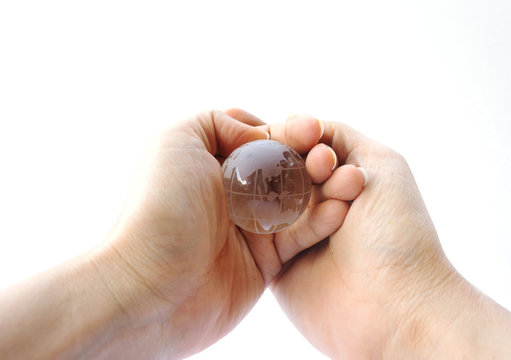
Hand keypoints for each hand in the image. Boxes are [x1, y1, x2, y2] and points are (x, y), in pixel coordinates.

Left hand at [93, 110, 364, 357]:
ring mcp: (252, 225)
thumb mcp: (178, 140)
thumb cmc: (162, 208)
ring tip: (350, 181)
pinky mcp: (267, 258)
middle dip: (312, 159)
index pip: (264, 139)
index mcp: (216, 162)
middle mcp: (235, 192)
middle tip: (329, 159)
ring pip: (301, 199)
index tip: (310, 131)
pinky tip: (340, 210)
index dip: (289, 133)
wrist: (153, 287)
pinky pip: (302, 234)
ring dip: (326, 188)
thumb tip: (259, 135)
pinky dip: (323, 220)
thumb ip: (218, 122)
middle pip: (287, 167)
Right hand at [269, 119, 510, 357]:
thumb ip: (342, 135)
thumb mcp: (383, 164)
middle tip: (316, 170)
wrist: (394, 306)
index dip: (303, 137)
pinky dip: (261, 220)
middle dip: (293, 162)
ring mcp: (296, 233)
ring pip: (269, 198)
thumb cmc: (397, 233)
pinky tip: (269, 213)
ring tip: (306, 199)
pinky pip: (258, 233)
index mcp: (344, 180)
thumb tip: (305, 122)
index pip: (307, 146)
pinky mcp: (277, 261)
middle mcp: (318, 204)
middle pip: (284, 169)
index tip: (310, 140)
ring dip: (283, 192)